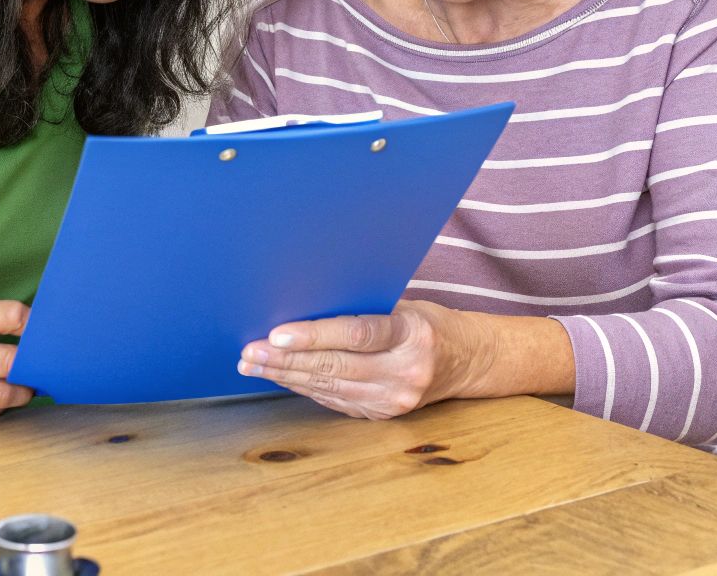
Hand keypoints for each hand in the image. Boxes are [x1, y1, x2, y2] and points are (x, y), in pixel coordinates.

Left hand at [237, 300, 478, 419]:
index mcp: (413, 334)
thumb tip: (303, 302)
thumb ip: (363, 308)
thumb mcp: (405, 305)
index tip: (277, 334)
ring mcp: (395, 399)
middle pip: (335, 365)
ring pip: (329, 387)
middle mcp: (405, 371)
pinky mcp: (383, 414)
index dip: (314, 335)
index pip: (357, 334)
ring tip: (252, 365)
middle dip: (285, 359)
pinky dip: (304, 387)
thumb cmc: (428, 322)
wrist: (467, 361)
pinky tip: (280, 376)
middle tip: (249, 351)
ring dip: (286, 376)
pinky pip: (334, 400)